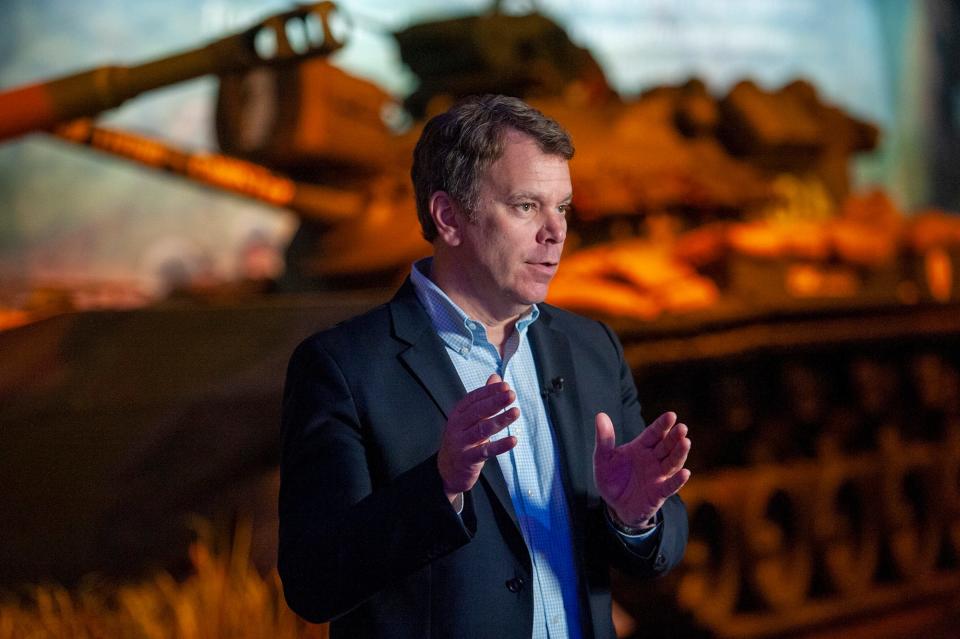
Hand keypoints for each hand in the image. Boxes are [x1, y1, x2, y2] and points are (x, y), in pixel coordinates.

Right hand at [438, 374, 518, 502]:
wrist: (447, 470)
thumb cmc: (463, 439)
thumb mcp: (470, 418)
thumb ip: (484, 398)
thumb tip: (495, 377)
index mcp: (458, 413)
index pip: (473, 398)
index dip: (489, 391)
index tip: (505, 385)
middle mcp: (457, 426)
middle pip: (477, 411)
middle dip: (495, 402)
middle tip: (511, 395)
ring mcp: (461, 443)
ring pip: (482, 429)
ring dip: (500, 420)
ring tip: (515, 412)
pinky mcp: (468, 459)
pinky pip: (485, 451)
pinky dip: (500, 446)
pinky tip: (513, 440)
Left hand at [594, 411, 690, 527]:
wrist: (615, 506)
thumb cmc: (611, 479)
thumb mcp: (603, 459)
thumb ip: (604, 439)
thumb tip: (600, 415)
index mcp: (641, 448)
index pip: (653, 434)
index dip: (662, 425)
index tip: (671, 415)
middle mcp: (653, 460)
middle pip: (666, 446)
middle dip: (674, 437)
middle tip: (682, 427)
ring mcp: (658, 476)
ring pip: (672, 463)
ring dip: (679, 453)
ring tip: (686, 442)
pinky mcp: (659, 493)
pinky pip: (670, 486)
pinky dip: (678, 480)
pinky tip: (685, 473)